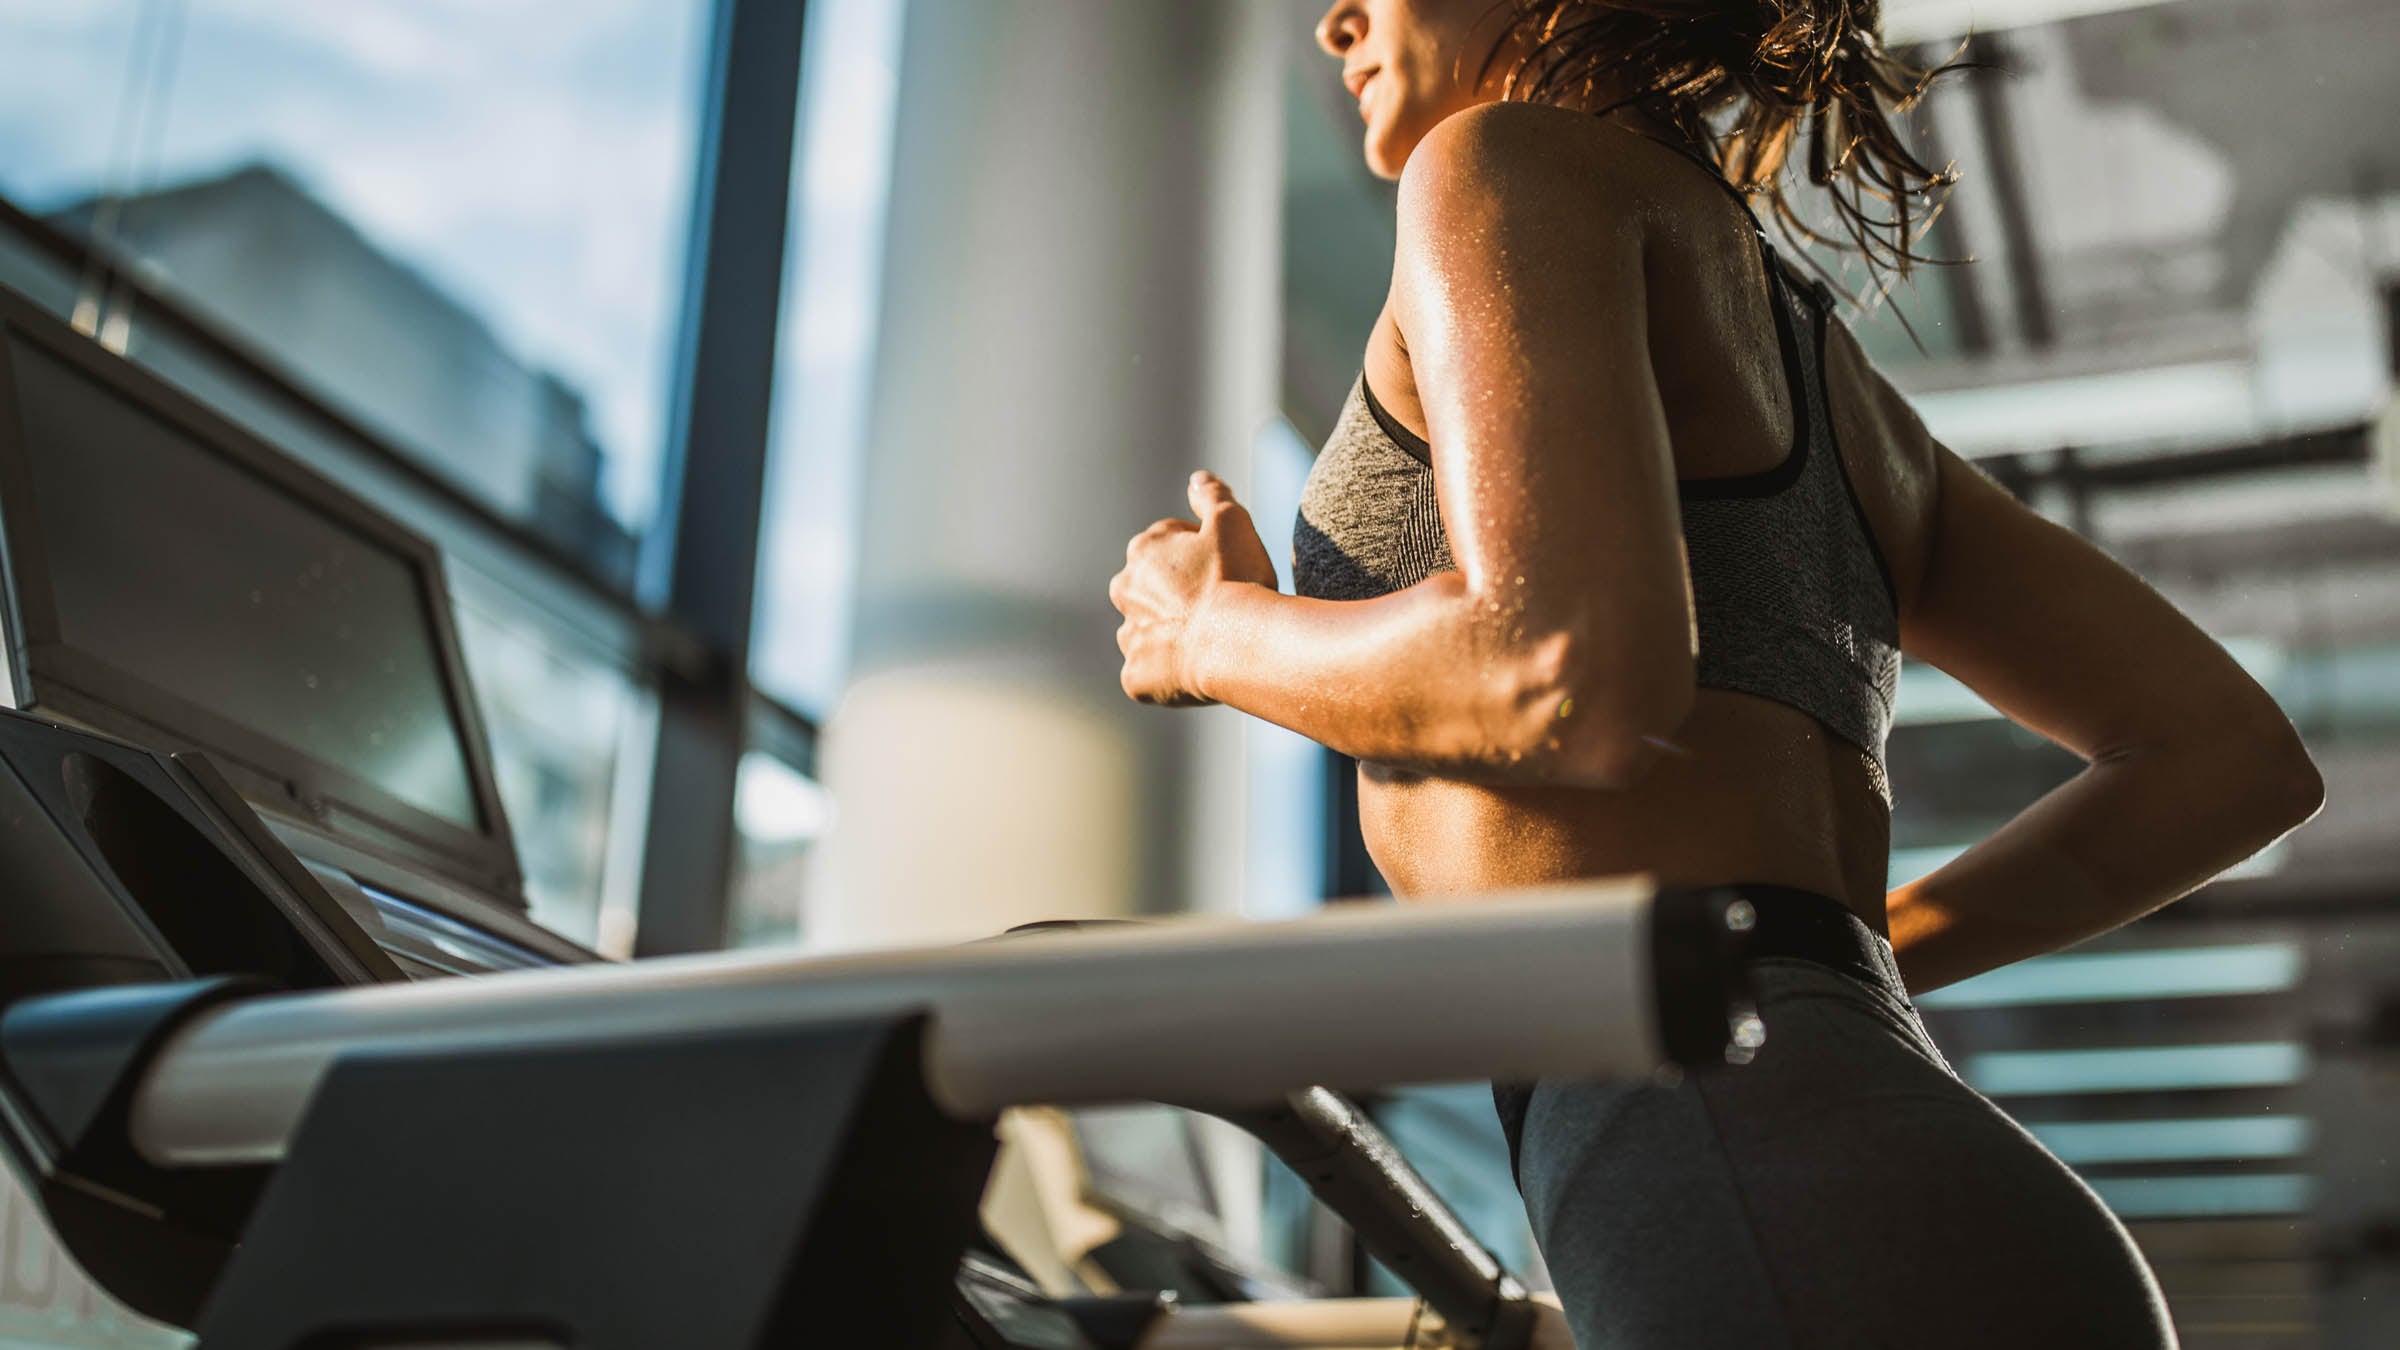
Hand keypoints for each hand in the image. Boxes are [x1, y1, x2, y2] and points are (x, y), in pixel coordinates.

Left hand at [1110, 471, 1278, 705]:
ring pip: (1147, 633)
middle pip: (1151, 590)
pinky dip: (1167, 675)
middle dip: (1176, 596)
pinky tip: (1195, 671)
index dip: (1202, 557)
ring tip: (1208, 643)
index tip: (1227, 571)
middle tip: (1217, 608)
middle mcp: (1125, 591)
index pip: (1170, 547)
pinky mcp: (1135, 679)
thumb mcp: (1233, 522)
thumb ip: (1212, 496)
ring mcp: (1128, 638)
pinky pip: (1148, 675)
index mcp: (1143, 551)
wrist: (1235, 644)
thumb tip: (1197, 478)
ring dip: (1170, 635)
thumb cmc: (1236, 579)